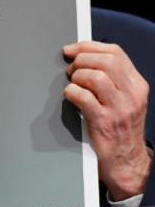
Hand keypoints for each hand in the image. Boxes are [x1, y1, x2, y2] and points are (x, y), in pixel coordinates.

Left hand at [64, 42, 150, 200]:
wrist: (126, 160)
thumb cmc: (120, 126)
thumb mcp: (125, 99)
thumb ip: (112, 78)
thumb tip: (84, 56)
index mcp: (137, 84)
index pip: (115, 52)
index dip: (89, 46)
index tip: (72, 49)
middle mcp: (131, 94)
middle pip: (105, 61)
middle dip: (81, 60)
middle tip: (71, 70)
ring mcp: (119, 108)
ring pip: (95, 76)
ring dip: (76, 77)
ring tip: (72, 84)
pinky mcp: (104, 121)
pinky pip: (83, 97)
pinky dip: (71, 92)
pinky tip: (70, 96)